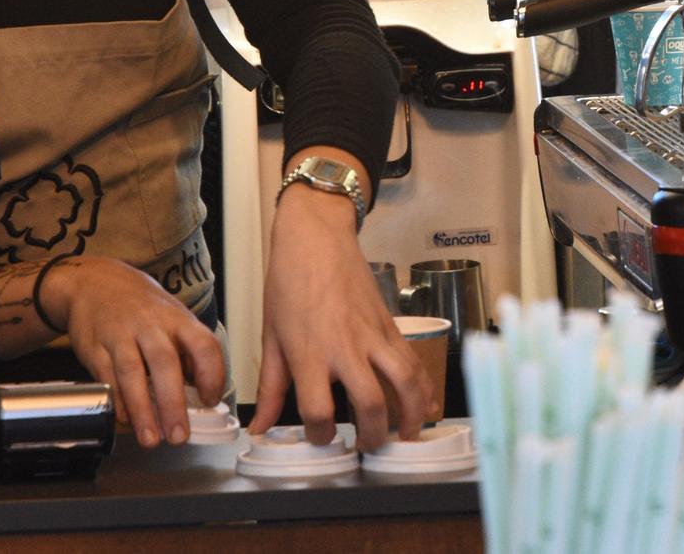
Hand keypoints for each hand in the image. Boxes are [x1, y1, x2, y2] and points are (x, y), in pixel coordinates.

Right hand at [39, 255, 227, 448]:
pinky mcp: (95, 346)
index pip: (204, 345)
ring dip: (143, 410)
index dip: (211, 375)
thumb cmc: (141, 306)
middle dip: (173, 403)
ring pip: (133, 373)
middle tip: (180, 435)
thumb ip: (188, 353)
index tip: (210, 401)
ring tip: (151, 439)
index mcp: (178, 319)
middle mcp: (151, 325)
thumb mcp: (173, 318)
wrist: (94, 282)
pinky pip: (107, 377)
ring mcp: (121, 334)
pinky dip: (117, 401)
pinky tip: (126, 419)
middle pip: (165, 363)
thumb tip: (203, 394)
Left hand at [251, 161, 431, 450]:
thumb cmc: (289, 282)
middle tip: (369, 445)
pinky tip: (424, 403)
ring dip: (411, 415)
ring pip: (406, 382)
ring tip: (407, 433)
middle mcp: (345, 347)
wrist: (315, 238)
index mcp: (310, 353)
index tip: (320, 435)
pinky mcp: (390, 324)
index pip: (319, 411)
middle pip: (371, 404)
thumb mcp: (271, 337)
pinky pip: (413, 360)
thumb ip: (270, 388)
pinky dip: (424, 385)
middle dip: (374, 435)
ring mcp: (373, 334)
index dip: (320, 434)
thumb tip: (259, 427)